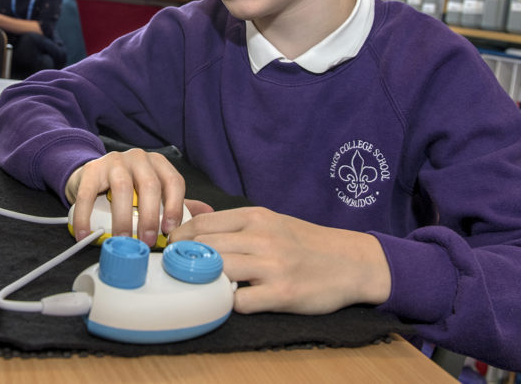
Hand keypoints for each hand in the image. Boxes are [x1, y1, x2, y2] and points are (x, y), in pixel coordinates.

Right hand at [66, 149, 209, 246]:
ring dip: (124, 218)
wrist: (91, 175)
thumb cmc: (128, 187)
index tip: (171, 230)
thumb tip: (207, 212)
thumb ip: (178, 202)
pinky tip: (86, 233)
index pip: (174, 181)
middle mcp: (138, 158)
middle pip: (149, 185)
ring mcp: (113, 161)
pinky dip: (86, 216)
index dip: (175, 206)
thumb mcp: (154, 192)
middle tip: (148, 241)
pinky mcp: (90, 170)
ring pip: (122, 188)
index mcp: (157, 163)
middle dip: (150, 216)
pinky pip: (88, 194)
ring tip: (123, 240)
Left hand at [167, 207, 390, 314]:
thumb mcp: (270, 221)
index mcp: (256, 217)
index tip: (171, 250)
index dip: (179, 238)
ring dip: (204, 281)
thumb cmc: (304, 242)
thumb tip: (191, 217)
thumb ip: (234, 223)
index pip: (202, 224)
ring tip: (199, 287)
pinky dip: (229, 304)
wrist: (350, 262)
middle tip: (175, 271)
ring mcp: (272, 266)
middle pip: (206, 247)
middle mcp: (262, 238)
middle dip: (185, 260)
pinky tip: (230, 302)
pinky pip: (241, 301)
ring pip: (219, 270)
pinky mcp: (282, 293)